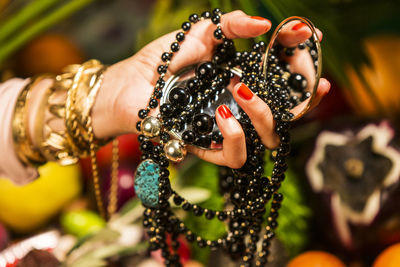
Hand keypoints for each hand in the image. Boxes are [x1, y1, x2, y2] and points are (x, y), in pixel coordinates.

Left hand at [92, 10, 330, 168]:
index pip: (285, 79)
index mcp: (243, 82)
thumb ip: (230, 26)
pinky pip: (234, 157)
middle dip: (303, 91)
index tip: (313, 39)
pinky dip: (235, 136)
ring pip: (268, 137)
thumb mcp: (197, 34)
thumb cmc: (159, 62)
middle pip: (288, 112)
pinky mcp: (204, 146)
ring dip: (267, 113)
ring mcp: (224, 129)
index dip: (304, 62)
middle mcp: (239, 109)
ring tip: (244, 87)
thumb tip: (265, 25)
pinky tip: (223, 111)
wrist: (126, 86)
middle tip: (302, 70)